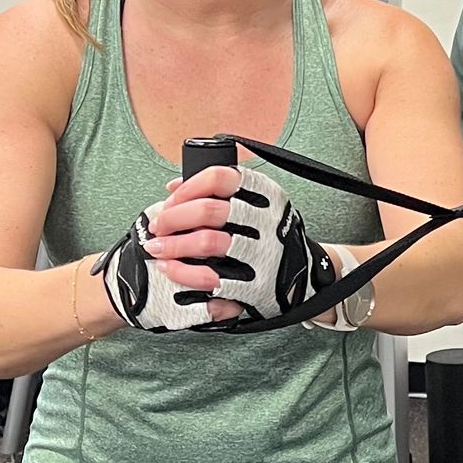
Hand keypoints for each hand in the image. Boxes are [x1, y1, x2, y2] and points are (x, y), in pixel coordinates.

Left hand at [95, 165, 334, 333]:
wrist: (305, 280)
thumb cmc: (271, 238)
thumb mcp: (259, 206)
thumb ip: (221, 193)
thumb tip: (173, 187)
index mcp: (266, 195)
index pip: (219, 178)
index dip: (188, 188)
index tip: (170, 200)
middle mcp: (267, 222)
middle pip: (209, 211)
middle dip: (173, 218)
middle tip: (157, 226)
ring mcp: (264, 253)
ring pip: (207, 242)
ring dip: (173, 245)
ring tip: (156, 249)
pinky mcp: (257, 284)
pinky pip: (211, 277)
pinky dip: (183, 273)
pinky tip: (170, 270)